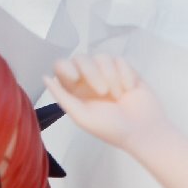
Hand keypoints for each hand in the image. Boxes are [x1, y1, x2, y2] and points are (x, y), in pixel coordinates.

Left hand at [42, 54, 169, 152]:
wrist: (143, 130)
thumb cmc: (111, 128)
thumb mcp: (81, 116)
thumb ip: (62, 97)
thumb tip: (45, 77)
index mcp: (75, 91)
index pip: (62, 66)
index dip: (66, 68)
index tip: (74, 79)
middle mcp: (89, 80)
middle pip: (81, 58)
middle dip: (92, 72)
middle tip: (103, 92)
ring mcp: (107, 73)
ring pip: (102, 57)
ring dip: (111, 76)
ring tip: (119, 96)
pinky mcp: (125, 69)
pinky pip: (120, 60)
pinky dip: (125, 75)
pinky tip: (130, 90)